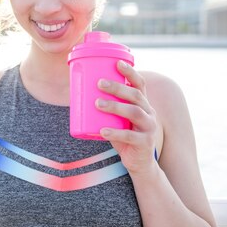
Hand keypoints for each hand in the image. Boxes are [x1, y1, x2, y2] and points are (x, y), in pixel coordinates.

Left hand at [95, 60, 158, 174]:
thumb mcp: (117, 119)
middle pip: (135, 95)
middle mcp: (149, 113)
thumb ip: (105, 108)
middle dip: (117, 87)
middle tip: (99, 83)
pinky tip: (102, 131)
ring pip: (134, 112)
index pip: (140, 84)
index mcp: (143, 104)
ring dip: (115, 106)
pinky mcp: (144, 143)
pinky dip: (115, 132)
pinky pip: (130, 136)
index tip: (118, 63)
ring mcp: (149, 128)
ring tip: (97, 103)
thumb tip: (77, 93)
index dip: (130, 72)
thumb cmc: (124, 135)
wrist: (139, 163)